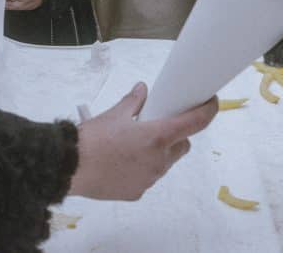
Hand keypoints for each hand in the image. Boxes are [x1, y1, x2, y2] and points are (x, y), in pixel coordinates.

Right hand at [69, 82, 217, 200]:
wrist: (71, 167)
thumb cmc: (93, 138)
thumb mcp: (114, 114)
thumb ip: (133, 101)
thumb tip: (143, 90)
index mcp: (158, 136)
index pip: (195, 123)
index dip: (208, 111)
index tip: (211, 102)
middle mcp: (160, 160)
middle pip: (182, 145)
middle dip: (176, 135)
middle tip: (158, 125)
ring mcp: (150, 179)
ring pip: (165, 162)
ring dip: (159, 152)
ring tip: (134, 145)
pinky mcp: (138, 192)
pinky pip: (148, 176)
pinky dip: (142, 167)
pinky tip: (123, 162)